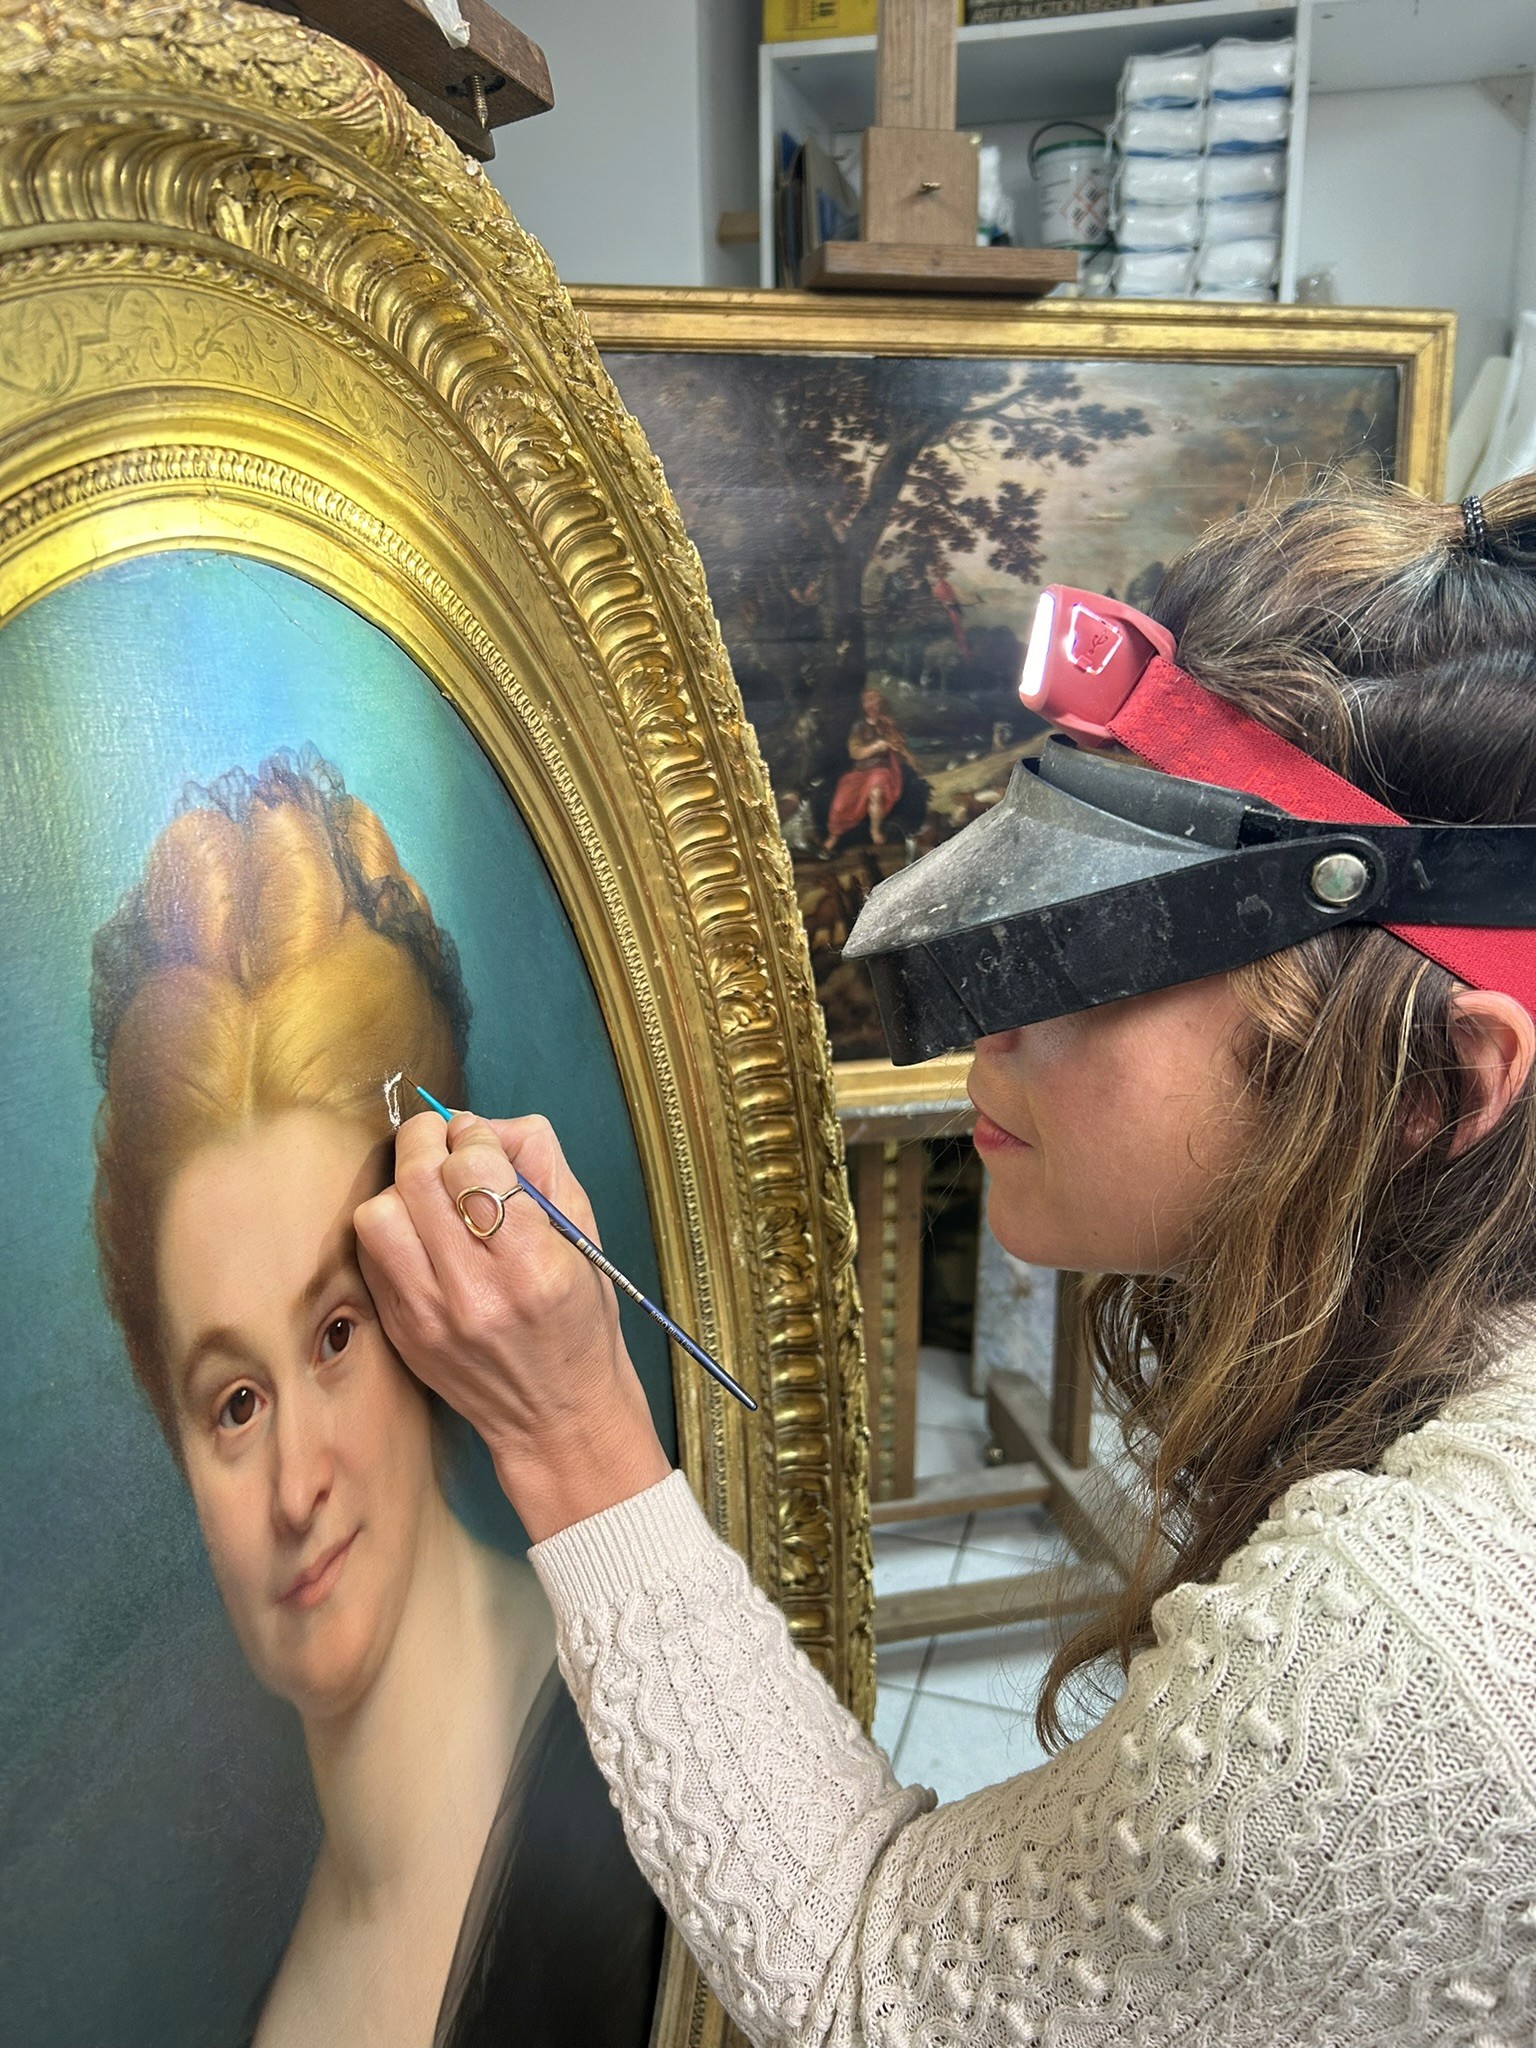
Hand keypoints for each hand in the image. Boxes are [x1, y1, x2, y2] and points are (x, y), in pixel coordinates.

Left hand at [354, 1111, 672, 1540]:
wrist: (556, 1418)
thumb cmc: (581, 1324)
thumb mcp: (586, 1240)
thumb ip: (544, 1170)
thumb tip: (493, 1125)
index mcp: (533, 1267)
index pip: (474, 1168)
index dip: (474, 1137)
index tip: (483, 1142)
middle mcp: (475, 1292)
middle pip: (417, 1178)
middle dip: (428, 1139)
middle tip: (445, 1143)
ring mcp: (429, 1316)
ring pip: (379, 1213)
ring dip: (401, 1188)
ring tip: (430, 1193)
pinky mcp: (401, 1330)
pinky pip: (371, 1254)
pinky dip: (392, 1228)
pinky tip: (420, 1232)